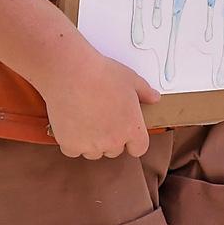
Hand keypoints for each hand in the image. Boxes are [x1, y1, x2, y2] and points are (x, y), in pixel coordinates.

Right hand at [37, 44, 157, 159]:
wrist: (70, 72)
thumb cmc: (100, 73)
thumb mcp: (130, 78)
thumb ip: (145, 91)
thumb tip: (154, 97)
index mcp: (131, 128)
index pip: (139, 148)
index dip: (133, 140)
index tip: (127, 132)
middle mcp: (112, 141)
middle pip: (115, 150)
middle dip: (110, 137)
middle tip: (102, 116)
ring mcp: (90, 145)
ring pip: (94, 151)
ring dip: (91, 140)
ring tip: (85, 117)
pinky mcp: (69, 145)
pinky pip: (73, 150)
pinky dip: (72, 140)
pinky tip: (72, 122)